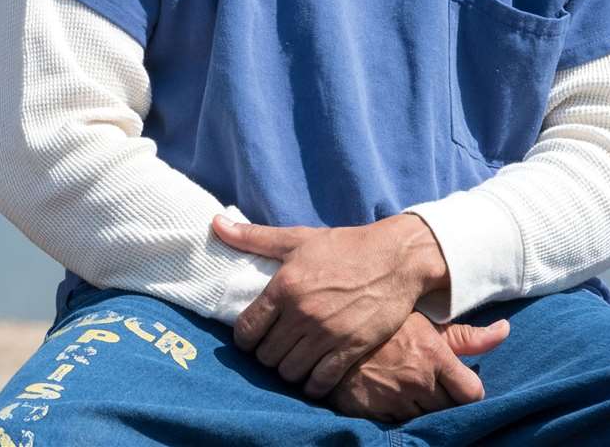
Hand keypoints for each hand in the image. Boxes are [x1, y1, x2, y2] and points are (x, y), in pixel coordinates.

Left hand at [213, 214, 449, 397]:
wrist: (394, 258)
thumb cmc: (343, 246)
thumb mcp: (296, 238)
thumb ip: (252, 237)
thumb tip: (214, 224)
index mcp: (284, 287)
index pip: (247, 330)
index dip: (244, 340)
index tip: (251, 339)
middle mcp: (302, 313)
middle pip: (266, 355)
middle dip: (265, 356)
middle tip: (274, 350)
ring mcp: (327, 334)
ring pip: (290, 371)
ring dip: (288, 371)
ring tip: (292, 362)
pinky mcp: (352, 348)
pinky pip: (322, 381)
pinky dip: (313, 385)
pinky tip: (313, 377)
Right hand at [328, 312, 508, 421]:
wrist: (331, 332)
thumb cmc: (385, 326)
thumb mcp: (425, 324)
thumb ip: (467, 335)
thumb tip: (506, 329)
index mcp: (435, 355)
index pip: (472, 393)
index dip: (466, 391)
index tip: (455, 384)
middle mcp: (419, 379)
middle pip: (451, 409)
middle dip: (443, 400)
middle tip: (426, 384)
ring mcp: (396, 398)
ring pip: (426, 419)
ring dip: (420, 409)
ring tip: (406, 388)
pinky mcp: (375, 411)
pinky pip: (399, 424)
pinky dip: (398, 415)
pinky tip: (389, 397)